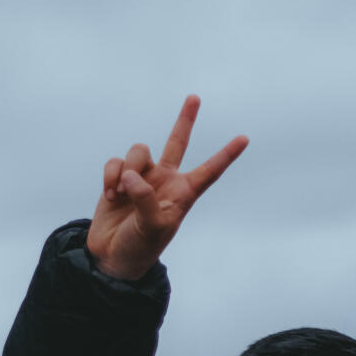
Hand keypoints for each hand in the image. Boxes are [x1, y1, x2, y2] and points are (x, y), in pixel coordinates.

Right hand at [86, 94, 247, 281]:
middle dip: (185, 120)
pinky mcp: (119, 178)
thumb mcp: (152, 227)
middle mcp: (165, 181)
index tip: (244, 138)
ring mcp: (142, 178)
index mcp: (183, 194)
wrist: (112, 257)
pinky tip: (110, 195)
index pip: (209, 171)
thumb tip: (131, 175)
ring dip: (125, 169)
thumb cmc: (140, 247)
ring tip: (120, 194)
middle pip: (178, 142)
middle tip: (195, 98)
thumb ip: (146, 198)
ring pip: (138, 151)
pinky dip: (110, 176)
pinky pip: (115, 162)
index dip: (226, 155)